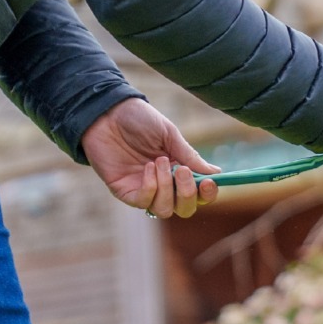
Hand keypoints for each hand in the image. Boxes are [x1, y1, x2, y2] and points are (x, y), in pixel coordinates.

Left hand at [81, 98, 219, 217]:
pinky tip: (147, 167)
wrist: (107, 113)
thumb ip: (189, 156)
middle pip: (184, 209)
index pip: (199, 194)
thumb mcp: (169, 134)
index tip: (208, 182)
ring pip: (165, 210)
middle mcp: (164, 185)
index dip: (207, 194)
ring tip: (158, 161)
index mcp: (178, 170)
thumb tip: (215, 173)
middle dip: (187, 195)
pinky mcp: (125, 192)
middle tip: (181, 171)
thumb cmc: (138, 119)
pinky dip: (150, 187)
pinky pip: (144, 202)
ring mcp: (144, 190)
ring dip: (166, 188)